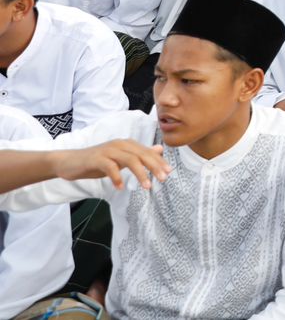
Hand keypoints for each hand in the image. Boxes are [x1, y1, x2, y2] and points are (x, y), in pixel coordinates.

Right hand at [51, 140, 170, 189]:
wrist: (69, 162)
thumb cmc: (96, 161)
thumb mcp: (120, 158)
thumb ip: (138, 154)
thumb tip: (159, 150)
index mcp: (127, 144)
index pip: (147, 152)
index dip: (159, 162)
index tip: (169, 172)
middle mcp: (119, 144)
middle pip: (142, 154)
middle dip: (154, 166)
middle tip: (163, 179)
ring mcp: (108, 151)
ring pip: (129, 160)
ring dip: (140, 173)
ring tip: (147, 186)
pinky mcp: (96, 159)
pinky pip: (110, 167)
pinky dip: (117, 177)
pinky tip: (120, 187)